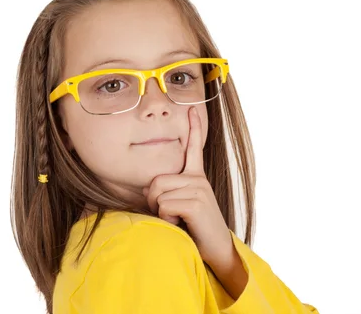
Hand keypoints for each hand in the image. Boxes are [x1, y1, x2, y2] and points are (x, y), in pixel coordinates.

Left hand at [142, 106, 232, 268]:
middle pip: (155, 180)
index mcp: (197, 177)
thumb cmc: (194, 230)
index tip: (192, 108)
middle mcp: (199, 179)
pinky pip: (164, 205)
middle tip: (171, 215)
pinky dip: (167, 220)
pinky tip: (182, 225)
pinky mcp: (196, 202)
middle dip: (153, 201)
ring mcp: (199, 188)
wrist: (216, 251)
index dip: (193, 127)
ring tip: (178, 221)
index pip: (194, 148)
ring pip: (157, 193)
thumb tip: (144, 187)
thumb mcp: (180, 207)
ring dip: (160, 212)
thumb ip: (168, 193)